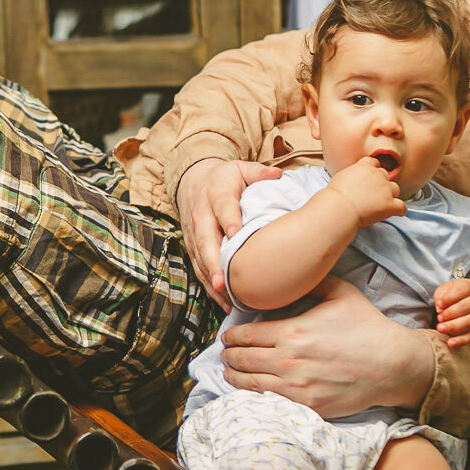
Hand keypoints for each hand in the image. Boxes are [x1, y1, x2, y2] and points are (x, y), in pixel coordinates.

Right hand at [176, 157, 284, 303]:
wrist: (192, 180)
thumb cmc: (224, 178)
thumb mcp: (241, 168)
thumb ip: (259, 173)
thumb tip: (277, 176)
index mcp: (217, 193)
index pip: (223, 207)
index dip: (229, 220)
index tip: (236, 233)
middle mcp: (202, 214)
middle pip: (205, 239)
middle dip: (213, 261)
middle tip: (222, 281)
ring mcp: (194, 232)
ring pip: (200, 257)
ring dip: (210, 278)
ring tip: (223, 296)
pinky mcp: (192, 245)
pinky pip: (198, 267)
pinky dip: (208, 285)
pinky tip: (222, 301)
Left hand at [220, 275, 433, 416]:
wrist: (393, 365)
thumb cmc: (368, 328)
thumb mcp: (341, 293)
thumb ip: (312, 282)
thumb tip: (294, 273)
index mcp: (292, 332)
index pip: (245, 336)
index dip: (231, 337)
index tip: (228, 338)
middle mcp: (289, 360)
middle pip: (241, 360)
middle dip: (228, 356)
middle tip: (226, 355)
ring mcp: (296, 387)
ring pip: (249, 383)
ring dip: (234, 377)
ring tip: (230, 372)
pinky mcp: (307, 406)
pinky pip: (269, 402)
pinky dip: (254, 395)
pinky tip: (251, 390)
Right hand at [324, 157, 405, 227]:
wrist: (339, 208)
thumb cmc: (336, 196)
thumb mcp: (341, 176)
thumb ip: (353, 174)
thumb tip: (354, 180)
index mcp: (365, 166)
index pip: (375, 162)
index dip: (374, 170)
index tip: (371, 178)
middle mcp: (377, 175)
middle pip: (386, 176)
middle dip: (381, 184)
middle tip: (372, 194)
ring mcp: (385, 189)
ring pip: (395, 189)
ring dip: (391, 195)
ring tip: (382, 204)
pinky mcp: (390, 204)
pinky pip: (402, 207)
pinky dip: (400, 210)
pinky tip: (396, 212)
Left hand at [434, 278, 469, 347]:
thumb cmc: (458, 297)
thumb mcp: (449, 289)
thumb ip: (442, 294)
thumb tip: (439, 306)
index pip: (462, 290)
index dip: (449, 297)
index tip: (438, 304)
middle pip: (467, 306)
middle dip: (451, 313)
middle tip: (439, 318)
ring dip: (454, 326)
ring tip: (440, 328)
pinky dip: (461, 341)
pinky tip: (451, 343)